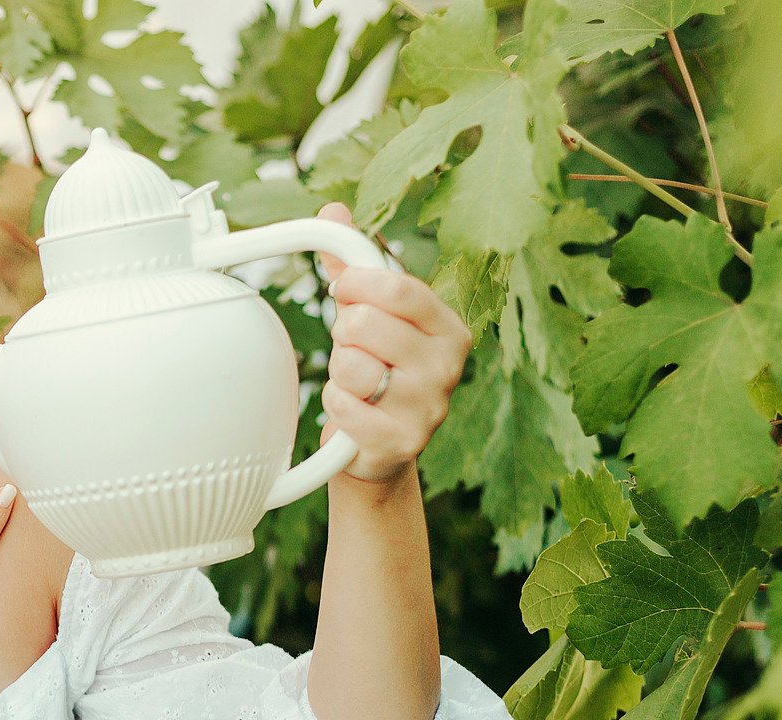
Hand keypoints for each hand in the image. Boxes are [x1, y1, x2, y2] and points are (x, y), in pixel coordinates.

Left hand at [313, 201, 473, 485]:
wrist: (380, 448)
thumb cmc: (378, 369)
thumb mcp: (373, 316)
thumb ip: (354, 264)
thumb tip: (332, 210)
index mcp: (449, 326)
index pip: (397, 287)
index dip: (355, 284)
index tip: (344, 290)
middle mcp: (448, 366)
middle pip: (365, 324)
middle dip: (343, 333)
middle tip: (353, 347)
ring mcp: (429, 407)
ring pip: (350, 366)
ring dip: (338, 372)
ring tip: (356, 381)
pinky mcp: (402, 443)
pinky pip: (343, 407)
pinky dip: (335, 404)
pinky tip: (352, 409)